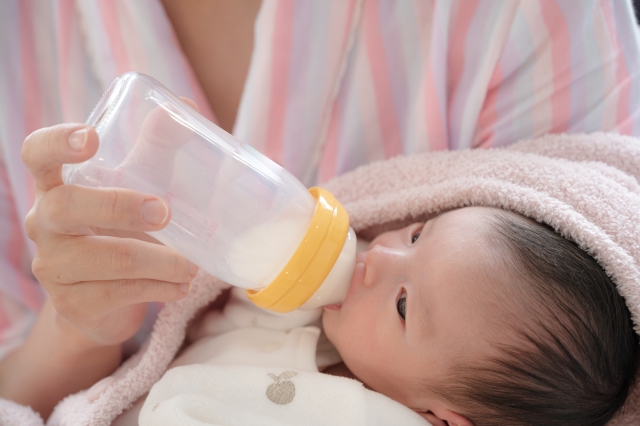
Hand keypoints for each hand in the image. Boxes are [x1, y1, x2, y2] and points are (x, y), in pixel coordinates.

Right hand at [22, 122, 197, 345]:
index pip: (37, 154)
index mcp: (56, 185)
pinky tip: (180, 286)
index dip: (57, 143)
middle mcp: (44, 223)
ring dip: (161, 261)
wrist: (105, 300)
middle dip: (121, 207)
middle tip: (165, 212)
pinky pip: (119, 293)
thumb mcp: (136, 187)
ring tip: (192, 266)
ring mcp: (53, 266)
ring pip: (107, 259)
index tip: (90, 138)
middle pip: (67, 207)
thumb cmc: (121, 229)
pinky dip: (159, 288)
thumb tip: (184, 106)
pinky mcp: (72, 303)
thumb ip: (155, 150)